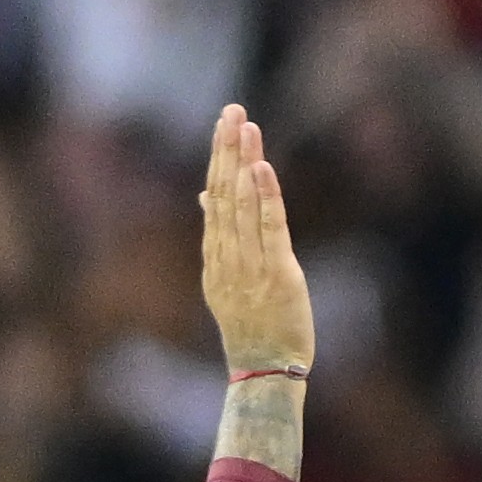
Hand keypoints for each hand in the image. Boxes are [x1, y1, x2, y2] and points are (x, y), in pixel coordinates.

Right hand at [200, 104, 315, 373]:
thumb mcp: (226, 280)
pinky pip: (268, 229)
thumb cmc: (253, 328)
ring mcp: (249, 266)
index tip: (224, 122)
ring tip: (246, 126)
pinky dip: (265, 197)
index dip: (218, 158)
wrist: (265, 372)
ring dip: (244, 163)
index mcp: (215, 257)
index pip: (214, 197)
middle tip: (232, 110)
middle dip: (227, 149)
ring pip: (243, 206)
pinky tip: (261, 167)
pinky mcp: (276, 275)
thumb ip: (219, 237)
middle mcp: (227, 258)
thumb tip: (205, 197)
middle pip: (223, 194)